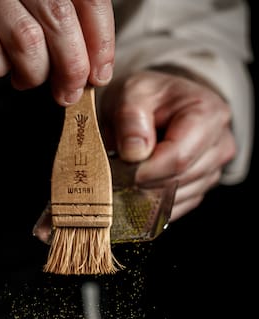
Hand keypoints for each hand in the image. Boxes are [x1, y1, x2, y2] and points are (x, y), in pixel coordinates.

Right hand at [0, 0, 114, 105]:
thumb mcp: (27, 1)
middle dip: (71, 66)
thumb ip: (61, 19)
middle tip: (68, 92)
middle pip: (59, 17)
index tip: (99, 73)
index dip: (99, 40)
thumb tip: (94, 65)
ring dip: (34, 72)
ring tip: (29, 79)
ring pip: (26, 38)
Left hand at [100, 70, 236, 220]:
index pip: (179, 158)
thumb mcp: (132, 91)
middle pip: (179, 181)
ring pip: (176, 199)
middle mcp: (219, 144)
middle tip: (116, 174)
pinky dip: (151, 205)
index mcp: (208, 114)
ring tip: (125, 176)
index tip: (120, 170)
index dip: (146, 170)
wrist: (157, 105)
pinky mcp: (201, 189)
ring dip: (146, 195)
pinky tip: (137, 188)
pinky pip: (175, 209)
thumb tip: (135, 152)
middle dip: (143, 183)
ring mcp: (214, 170)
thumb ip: (130, 116)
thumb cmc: (146, 97)